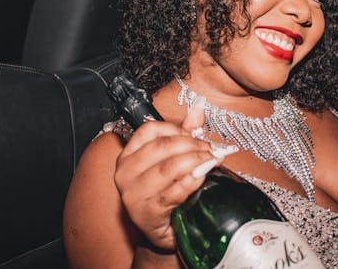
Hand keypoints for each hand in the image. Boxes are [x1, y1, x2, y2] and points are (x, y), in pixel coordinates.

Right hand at [113, 101, 234, 250]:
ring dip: (197, 161)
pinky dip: (193, 181)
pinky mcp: (147, 213)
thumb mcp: (173, 159)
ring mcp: (133, 194)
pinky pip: (174, 191)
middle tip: (211, 149)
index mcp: (128, 155)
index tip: (196, 136)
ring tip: (212, 161)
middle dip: (192, 145)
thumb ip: (184, 133)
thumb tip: (199, 106)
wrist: (164, 230)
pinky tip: (203, 177)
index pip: (150, 130)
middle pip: (162, 146)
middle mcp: (125, 173)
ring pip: (169, 167)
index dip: (178, 130)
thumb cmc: (167, 191)